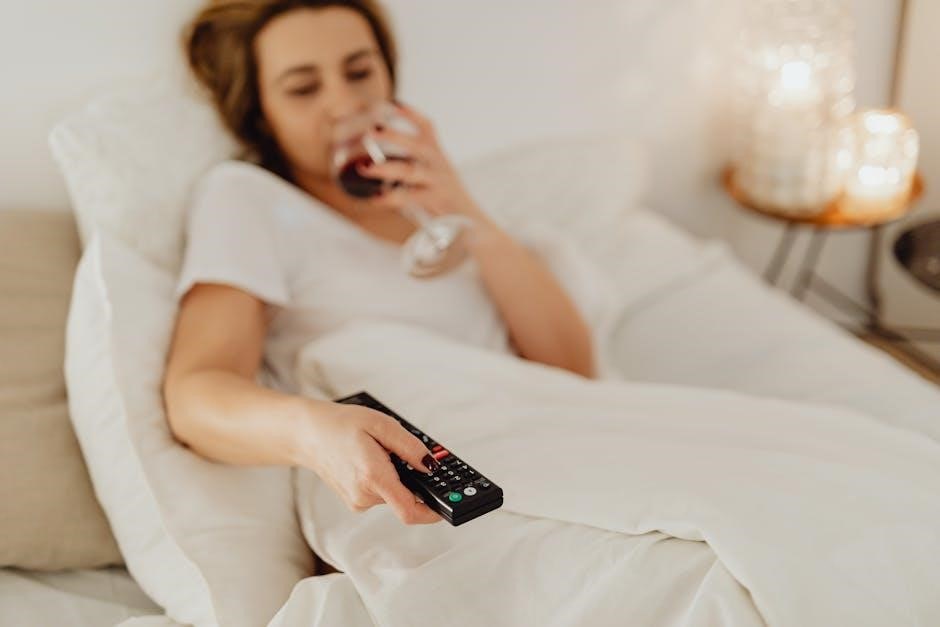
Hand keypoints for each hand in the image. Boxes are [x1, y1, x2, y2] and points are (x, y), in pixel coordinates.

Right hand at [296, 400, 442, 524]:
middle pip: (405, 498)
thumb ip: (410, 447)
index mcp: (372, 476)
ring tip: (380, 451)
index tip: (446, 505)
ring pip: (393, 494)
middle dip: (412, 478)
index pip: (410, 510)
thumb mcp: (382, 424)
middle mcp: (364, 495)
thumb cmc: (341, 425)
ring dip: (396, 476)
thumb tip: (431, 466)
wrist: (308, 434)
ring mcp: (358, 501)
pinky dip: (384, 478)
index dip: (433, 512)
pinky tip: (371, 460)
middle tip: (403, 453)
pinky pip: (380, 493)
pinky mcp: (355, 501)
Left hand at [356, 101, 495, 229]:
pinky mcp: (437, 201)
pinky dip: (391, 198)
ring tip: (366, 169)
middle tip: (370, 133)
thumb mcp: (434, 179)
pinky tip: (376, 199)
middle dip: (392, 137)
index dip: (411, 114)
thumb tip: (376, 169)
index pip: (427, 128)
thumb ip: (411, 172)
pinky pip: (411, 197)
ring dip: (386, 169)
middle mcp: (440, 165)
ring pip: (411, 171)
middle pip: (416, 145)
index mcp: (438, 157)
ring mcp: (439, 182)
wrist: (474, 225)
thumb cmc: (447, 202)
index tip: (393, 104)